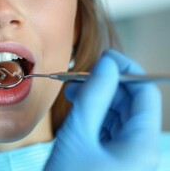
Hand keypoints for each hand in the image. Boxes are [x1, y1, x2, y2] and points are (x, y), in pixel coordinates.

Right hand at [46, 50, 161, 170]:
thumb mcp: (77, 134)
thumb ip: (94, 96)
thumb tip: (106, 64)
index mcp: (141, 145)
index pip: (146, 94)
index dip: (126, 70)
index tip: (104, 57)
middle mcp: (139, 150)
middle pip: (131, 104)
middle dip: (106, 85)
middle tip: (79, 75)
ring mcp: (125, 157)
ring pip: (118, 117)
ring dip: (97, 99)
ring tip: (72, 90)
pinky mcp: (110, 161)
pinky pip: (108, 130)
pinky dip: (92, 116)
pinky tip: (76, 107)